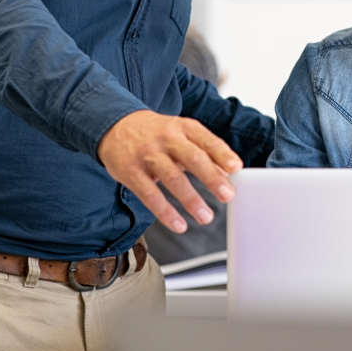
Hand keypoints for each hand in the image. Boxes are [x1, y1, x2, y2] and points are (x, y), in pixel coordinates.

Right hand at [98, 110, 242, 232]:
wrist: (115, 126)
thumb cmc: (156, 133)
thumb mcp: (182, 135)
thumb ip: (205, 153)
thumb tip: (228, 174)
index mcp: (184, 127)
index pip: (207, 140)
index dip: (223, 154)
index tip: (236, 168)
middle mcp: (167, 139)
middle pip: (192, 158)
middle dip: (211, 178)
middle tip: (228, 195)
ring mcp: (148, 155)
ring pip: (172, 178)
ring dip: (191, 200)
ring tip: (205, 216)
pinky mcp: (131, 172)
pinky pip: (150, 195)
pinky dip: (165, 212)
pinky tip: (179, 224)